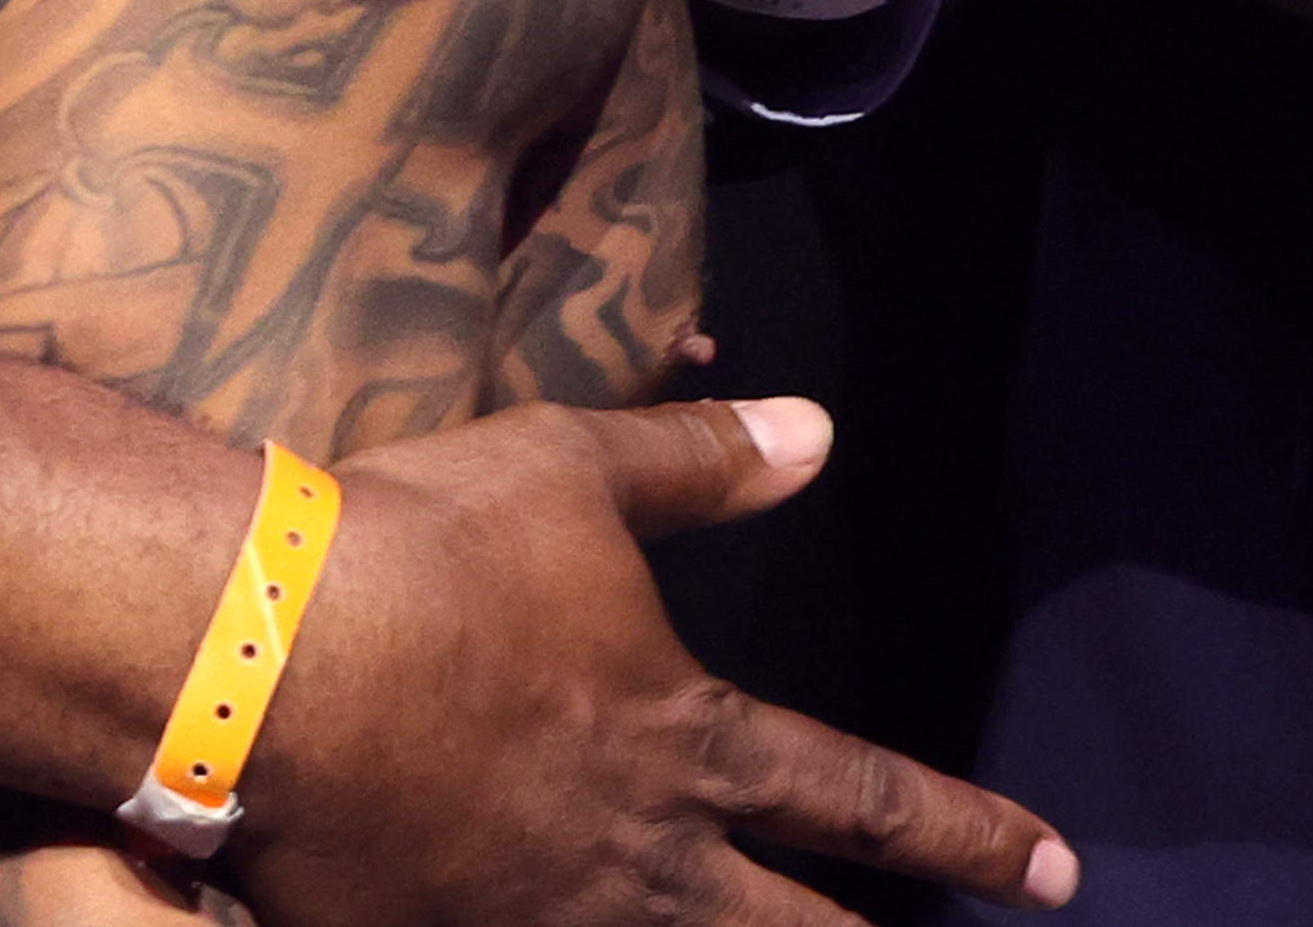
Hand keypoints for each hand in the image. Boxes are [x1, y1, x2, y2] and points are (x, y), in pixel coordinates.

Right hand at [236, 395, 1071, 925]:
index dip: (967, 834)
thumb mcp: (578, 470)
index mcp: (686, 738)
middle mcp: (636, 855)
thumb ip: (701, 466)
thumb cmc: (429, 550)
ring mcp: (537, 919)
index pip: (859, 797)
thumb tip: (816, 433)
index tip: (1054, 869)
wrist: (258, 661)